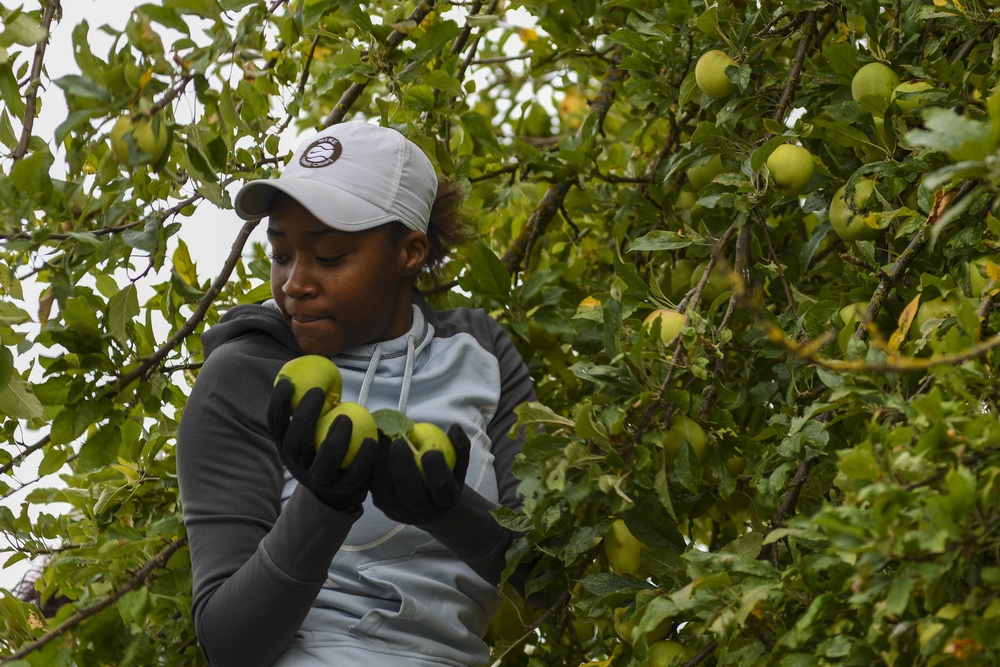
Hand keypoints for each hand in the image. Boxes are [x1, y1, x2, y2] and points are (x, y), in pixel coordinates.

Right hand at [267, 379, 376, 511]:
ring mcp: (318, 480)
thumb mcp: (316, 421)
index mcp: (286, 446)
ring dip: (333, 439)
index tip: (287, 381)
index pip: (275, 424)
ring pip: (322, 463)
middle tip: (318, 392)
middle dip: (304, 416)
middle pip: (295, 443)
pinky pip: (352, 475)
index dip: (277, 404)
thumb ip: (314, 400)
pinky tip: (371, 441)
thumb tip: (316, 361)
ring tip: (345, 416)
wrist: (342, 482)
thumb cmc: (327, 437)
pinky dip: (362, 458)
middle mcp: (297, 465)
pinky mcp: (342, 489)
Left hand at [371, 424, 470, 524]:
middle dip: (405, 468)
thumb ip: (459, 446)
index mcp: (445, 501)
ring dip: (382, 464)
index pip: (444, 490)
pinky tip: (372, 444)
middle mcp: (422, 511)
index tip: (432, 451)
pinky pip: (373, 485)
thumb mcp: (457, 462)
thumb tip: (455, 428)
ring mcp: (399, 510)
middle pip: (412, 496)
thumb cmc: (443, 474)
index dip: (437, 471)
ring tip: (382, 438)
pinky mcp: (380, 503)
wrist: (426, 500)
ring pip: (387, 491)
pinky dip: (371, 465)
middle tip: (400, 442)